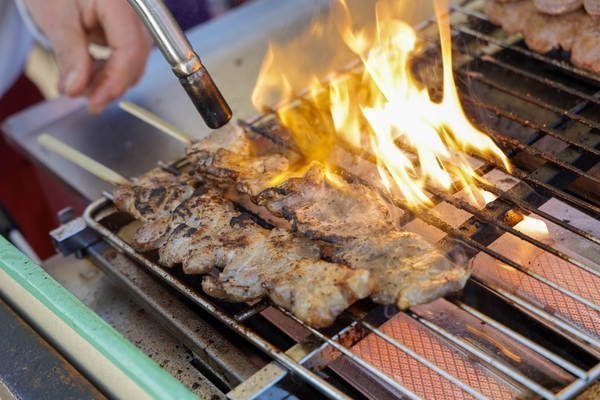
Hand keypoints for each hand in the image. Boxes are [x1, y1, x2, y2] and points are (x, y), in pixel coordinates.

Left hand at [23, 0, 153, 113]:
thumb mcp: (57, 19)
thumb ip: (69, 54)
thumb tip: (76, 89)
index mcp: (120, 4)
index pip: (130, 50)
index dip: (114, 82)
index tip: (95, 102)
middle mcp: (138, 14)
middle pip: (135, 60)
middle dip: (109, 84)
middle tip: (82, 96)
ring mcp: (137, 24)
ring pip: (133, 64)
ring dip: (108, 79)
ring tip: (78, 82)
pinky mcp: (132, 32)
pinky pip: (128, 58)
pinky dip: (109, 70)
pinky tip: (88, 71)